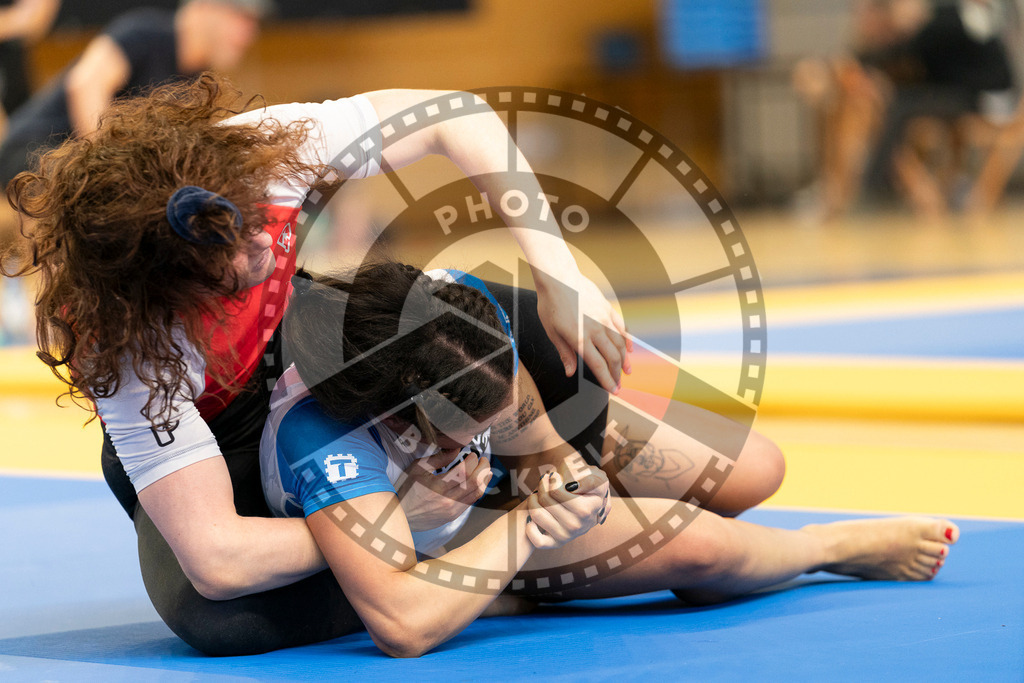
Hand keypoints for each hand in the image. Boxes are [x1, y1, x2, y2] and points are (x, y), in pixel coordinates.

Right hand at [397, 450, 491, 531]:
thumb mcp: (418, 468)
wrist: (400, 515)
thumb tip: (457, 449)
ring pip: (476, 493)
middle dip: (483, 467)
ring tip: (487, 470)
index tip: (473, 454)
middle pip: (474, 482)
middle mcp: (446, 500)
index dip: (472, 460)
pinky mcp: (452, 516)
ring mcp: (451, 510)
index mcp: (437, 486)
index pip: (464, 471)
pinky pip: (471, 502)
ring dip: (484, 480)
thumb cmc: (407, 489)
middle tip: (484, 459)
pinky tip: (479, 483)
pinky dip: (478, 491)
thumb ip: (439, 459)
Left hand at [525, 468, 608, 548]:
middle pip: (545, 499)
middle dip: (542, 485)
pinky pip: (537, 540)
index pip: (557, 491)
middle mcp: (577, 525)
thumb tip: (571, 486)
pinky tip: (533, 516)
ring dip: (533, 500)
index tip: (554, 476)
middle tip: (545, 480)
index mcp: (587, 509)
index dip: (552, 479)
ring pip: (537, 514)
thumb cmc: (590, 489)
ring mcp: (567, 536)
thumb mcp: (597, 479)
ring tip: (538, 494)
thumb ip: (588, 480)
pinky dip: (530, 527)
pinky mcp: (556, 544)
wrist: (591, 509)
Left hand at [534, 269, 631, 393]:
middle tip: (618, 385)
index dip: (607, 380)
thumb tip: (571, 373)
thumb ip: (565, 353)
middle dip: (617, 374)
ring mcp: (603, 318)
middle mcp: (595, 329)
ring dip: (624, 359)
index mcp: (580, 338)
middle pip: (612, 357)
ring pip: (620, 343)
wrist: (558, 277)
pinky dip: (627, 339)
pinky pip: (621, 326)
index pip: (598, 365)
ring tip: (627, 370)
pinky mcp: (607, 308)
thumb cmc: (551, 304)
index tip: (613, 390)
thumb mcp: (552, 332)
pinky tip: (629, 349)